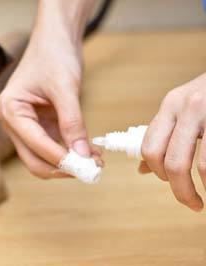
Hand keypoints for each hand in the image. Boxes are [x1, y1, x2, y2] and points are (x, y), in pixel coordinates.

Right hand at [0, 0, 98, 178]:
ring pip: (43, 157)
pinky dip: (70, 152)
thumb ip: (72, 122)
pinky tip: (90, 153)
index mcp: (10, 110)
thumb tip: (83, 155)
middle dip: (61, 168)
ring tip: (96, 163)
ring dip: (68, 163)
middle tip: (90, 172)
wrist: (56, 39)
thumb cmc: (54, 55)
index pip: (34, 144)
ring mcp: (25, 125)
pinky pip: (53, 146)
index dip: (60, 157)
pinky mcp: (39, 125)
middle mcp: (13, 121)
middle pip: (34, 159)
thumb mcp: (65, 88)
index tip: (86, 167)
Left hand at [140, 73, 205, 210]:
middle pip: (172, 162)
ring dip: (202, 189)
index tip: (169, 182)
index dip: (156, 172)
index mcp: (171, 105)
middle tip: (191, 203)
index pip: (149, 148)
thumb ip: (166, 134)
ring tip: (205, 198)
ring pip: (201, 167)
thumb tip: (143, 169)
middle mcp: (188, 107)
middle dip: (180, 190)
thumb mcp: (185, 107)